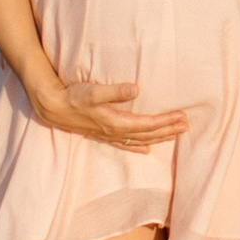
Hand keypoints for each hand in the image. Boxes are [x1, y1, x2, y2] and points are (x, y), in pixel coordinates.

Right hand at [32, 76, 187, 151]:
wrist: (52, 107)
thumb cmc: (72, 96)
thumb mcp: (93, 91)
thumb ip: (114, 91)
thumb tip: (136, 89)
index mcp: (115, 122)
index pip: (148, 124)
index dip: (166, 122)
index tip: (182, 117)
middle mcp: (114, 132)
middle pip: (148, 134)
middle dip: (168, 130)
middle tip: (187, 125)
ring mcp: (109, 135)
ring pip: (140, 140)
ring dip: (159, 138)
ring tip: (176, 134)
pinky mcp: (102, 134)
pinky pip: (126, 145)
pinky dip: (138, 147)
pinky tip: (147, 150)